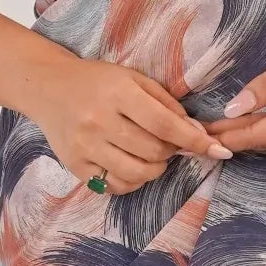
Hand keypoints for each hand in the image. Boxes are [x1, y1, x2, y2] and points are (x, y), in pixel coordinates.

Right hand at [39, 55, 226, 193]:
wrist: (48, 88)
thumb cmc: (98, 81)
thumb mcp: (133, 78)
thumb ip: (166, 104)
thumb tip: (197, 133)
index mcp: (118, 93)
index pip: (165, 124)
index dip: (194, 140)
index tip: (217, 149)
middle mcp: (98, 121)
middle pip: (154, 152)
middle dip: (171, 151)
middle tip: (167, 141)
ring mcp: (85, 146)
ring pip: (137, 174)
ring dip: (154, 169)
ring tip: (150, 154)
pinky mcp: (75, 166)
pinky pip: (115, 186)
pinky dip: (132, 180)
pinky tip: (130, 164)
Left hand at [202, 23, 265, 154]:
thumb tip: (233, 107)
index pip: (256, 134)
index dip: (226, 134)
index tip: (197, 134)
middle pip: (262, 142)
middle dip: (230, 137)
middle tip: (196, 134)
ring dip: (244, 137)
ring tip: (213, 132)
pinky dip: (262, 133)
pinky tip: (245, 127)